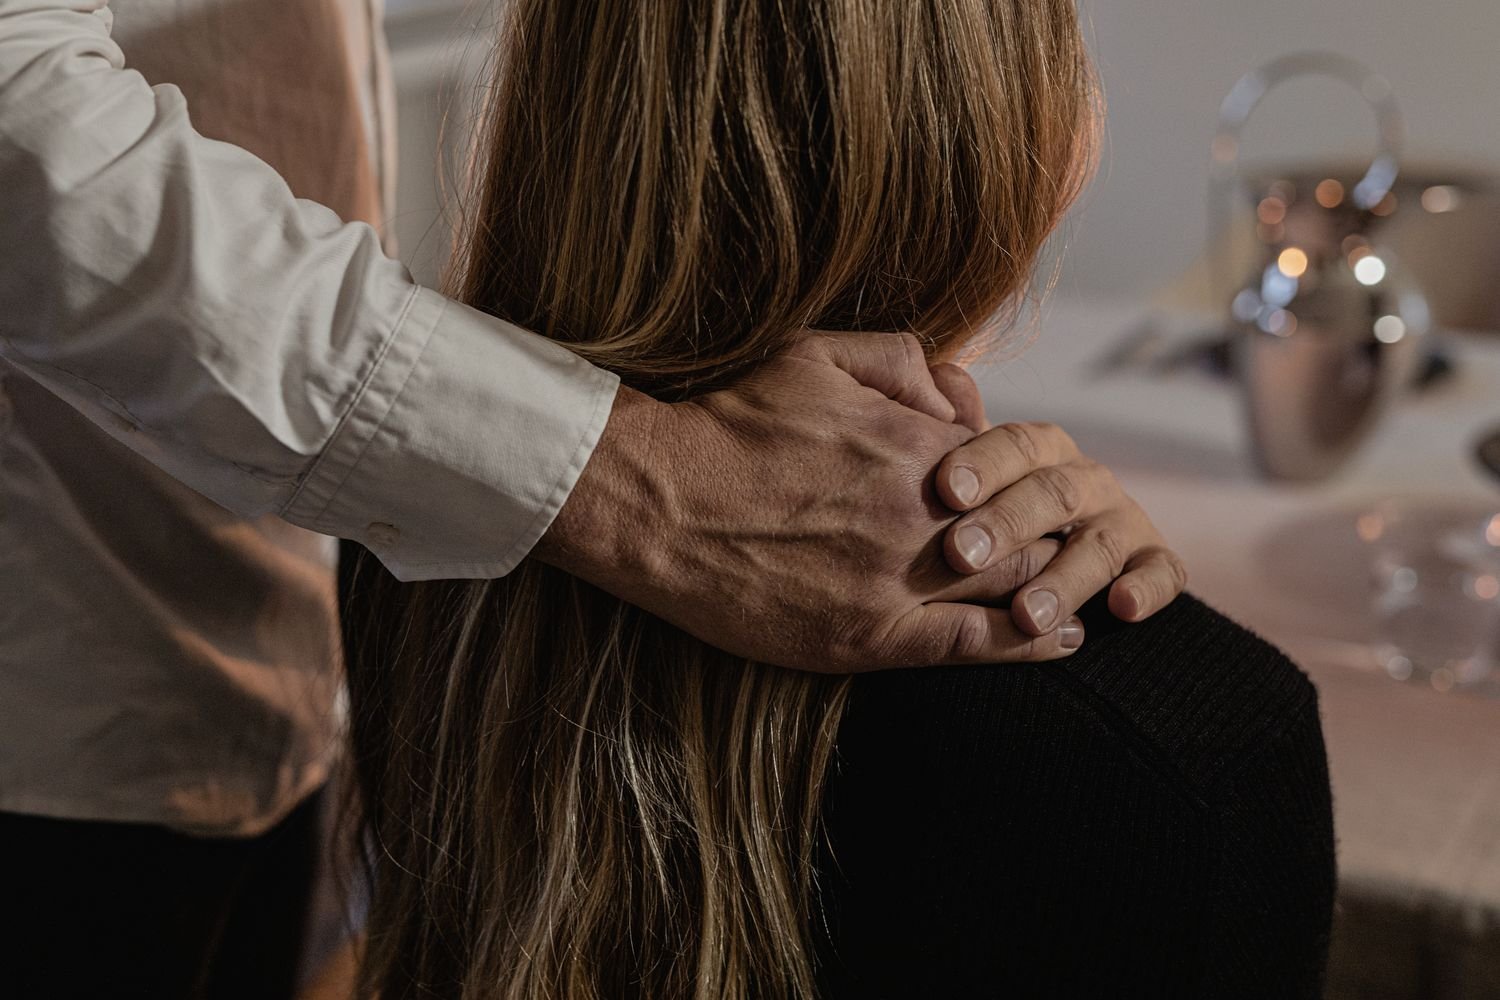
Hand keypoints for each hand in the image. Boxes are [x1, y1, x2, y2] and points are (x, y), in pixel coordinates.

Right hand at [534, 333, 1085, 672]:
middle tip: (1074, 548)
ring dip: (1056, 592)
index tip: (1045, 495)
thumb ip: (903, 360)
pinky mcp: (864, 638)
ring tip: (1082, 596)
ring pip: (1015, 590)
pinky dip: (1027, 644)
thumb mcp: (815, 356)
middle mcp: (920, 515)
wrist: (655, 501)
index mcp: (916, 446)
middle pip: (1031, 533)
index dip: (1039, 484)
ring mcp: (894, 582)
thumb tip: (963, 392)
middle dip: (1058, 539)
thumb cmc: (730, 424)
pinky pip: (971, 647)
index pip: (1019, 470)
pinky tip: (1060, 642)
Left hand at [928, 364, 1187, 636]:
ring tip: (1025, 615)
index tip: (945, 490)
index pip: (1016, 444)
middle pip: (1052, 493)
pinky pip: (1163, 572)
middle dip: (1008, 525)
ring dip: (1063, 580)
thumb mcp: (965, 476)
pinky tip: (1123, 608)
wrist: (1040, 564)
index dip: (982, 463)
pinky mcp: (1155, 563)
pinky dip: (1147, 589)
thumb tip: (944, 377)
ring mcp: (1123, 521)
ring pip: (1098, 544)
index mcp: (1041, 450)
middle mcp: (1086, 479)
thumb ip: (950, 430)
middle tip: (961, 556)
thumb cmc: (986, 514)